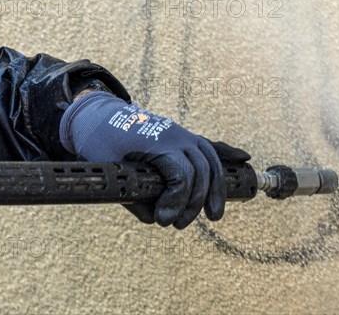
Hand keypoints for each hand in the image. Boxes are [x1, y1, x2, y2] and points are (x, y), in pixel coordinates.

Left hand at [60, 91, 242, 228]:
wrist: (95, 116)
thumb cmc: (99, 144)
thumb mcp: (112, 173)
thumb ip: (136, 200)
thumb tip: (157, 219)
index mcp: (160, 142)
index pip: (182, 176)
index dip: (176, 202)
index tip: (163, 221)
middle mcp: (177, 136)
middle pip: (202, 171)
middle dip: (196, 201)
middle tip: (180, 224)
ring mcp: (182, 134)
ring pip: (211, 160)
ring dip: (216, 187)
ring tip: (215, 214)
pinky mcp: (182, 135)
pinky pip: (208, 145)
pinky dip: (226, 152)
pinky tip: (243, 159)